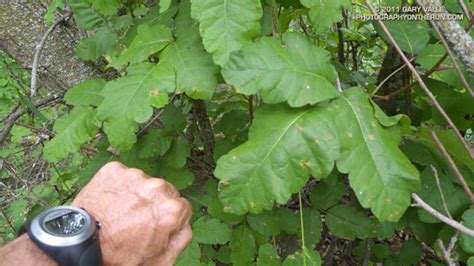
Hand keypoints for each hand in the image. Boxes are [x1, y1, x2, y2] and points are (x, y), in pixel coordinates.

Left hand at [72, 162, 192, 264]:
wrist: (80, 243)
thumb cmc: (118, 255)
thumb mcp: (160, 260)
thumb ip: (182, 239)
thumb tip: (185, 223)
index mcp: (172, 209)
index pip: (183, 207)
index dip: (170, 220)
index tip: (156, 226)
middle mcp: (157, 187)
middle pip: (165, 192)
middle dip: (155, 204)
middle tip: (137, 221)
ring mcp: (134, 176)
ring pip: (144, 183)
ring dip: (137, 194)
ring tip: (121, 212)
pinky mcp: (114, 170)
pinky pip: (124, 176)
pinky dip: (119, 187)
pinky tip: (111, 202)